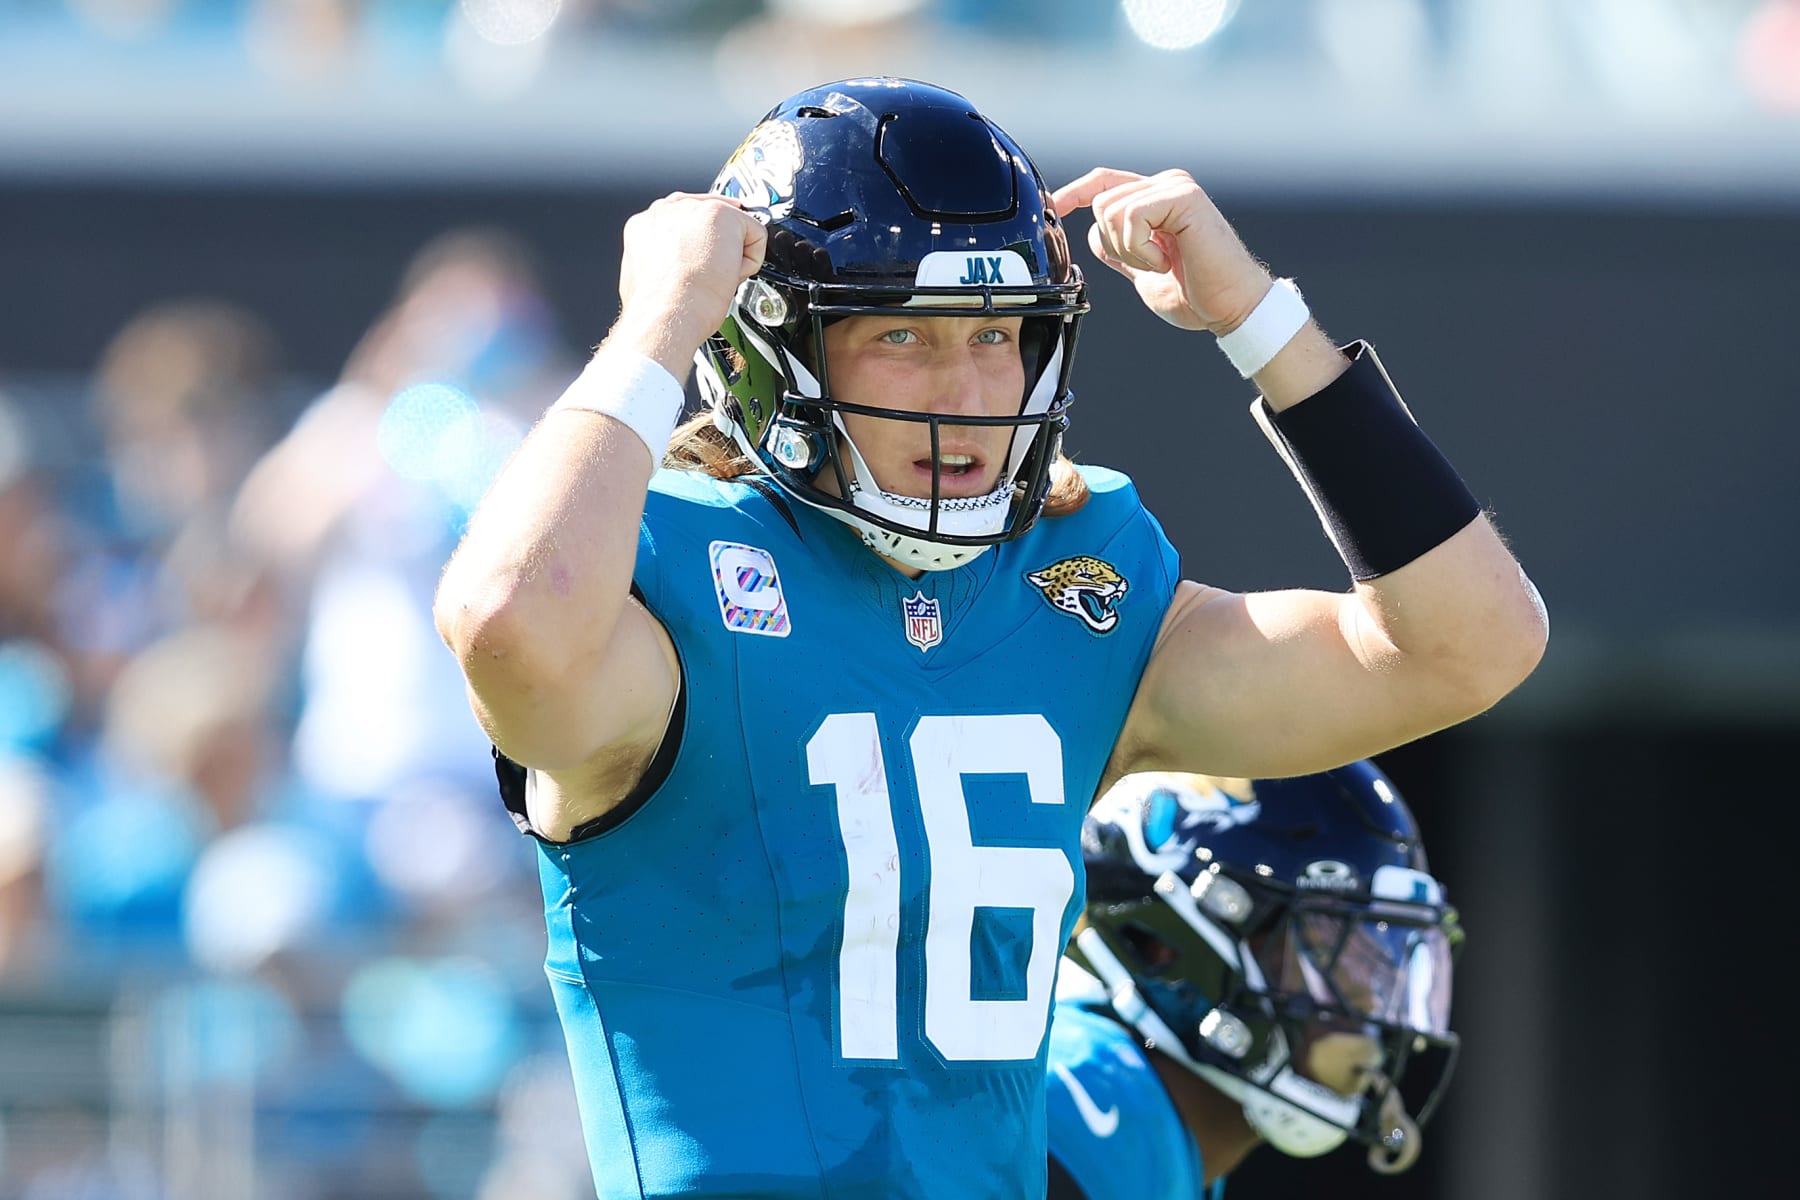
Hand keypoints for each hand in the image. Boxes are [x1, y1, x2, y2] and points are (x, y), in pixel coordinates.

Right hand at [612, 193, 766, 374]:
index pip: (685, 219)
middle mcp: (667, 211)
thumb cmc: (660, 308)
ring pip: (732, 226)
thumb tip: (683, 266)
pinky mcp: (720, 213)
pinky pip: (756, 233)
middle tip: (714, 276)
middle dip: (719, 245)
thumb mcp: (653, 278)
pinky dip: (752, 260)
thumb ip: (667, 260)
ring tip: (717, 280)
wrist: (667, 313)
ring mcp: (693, 208)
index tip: (712, 253)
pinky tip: (730, 277)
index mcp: (647, 225)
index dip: (704, 238)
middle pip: (710, 219)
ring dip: (732, 255)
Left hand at [1052, 168, 1271, 335]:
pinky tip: (1167, 260)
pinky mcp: (1183, 197)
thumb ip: (1121, 251)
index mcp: (1157, 199)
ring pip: (1111, 210)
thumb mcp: (1144, 272)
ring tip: (1161, 264)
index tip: (1055, 208)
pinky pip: (1132, 217)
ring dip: (1128, 250)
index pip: (1105, 182)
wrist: (1230, 310)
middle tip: (1149, 266)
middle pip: (1101, 200)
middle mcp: (1167, 184)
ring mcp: (1176, 187)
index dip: (1075, 192)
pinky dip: (1140, 249)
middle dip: (1113, 244)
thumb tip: (1093, 237)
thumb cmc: (1196, 296)